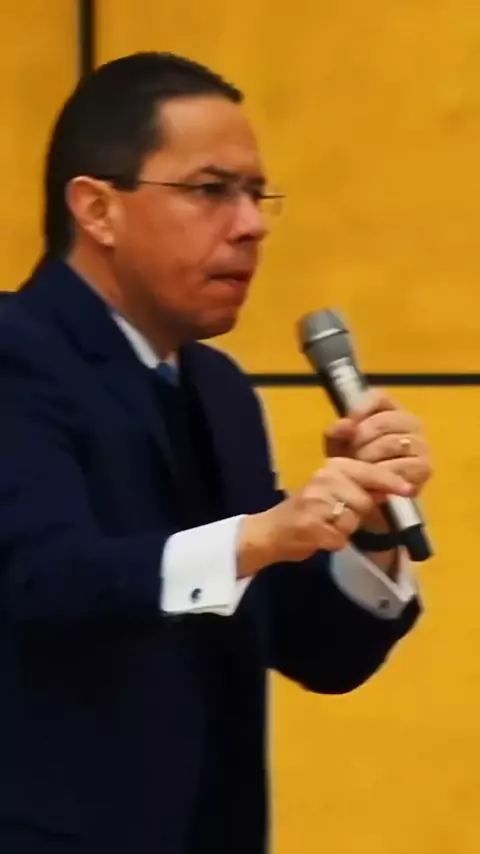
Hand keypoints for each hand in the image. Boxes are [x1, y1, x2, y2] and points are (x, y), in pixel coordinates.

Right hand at [237, 458, 412, 572]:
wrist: (271, 531)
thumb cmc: (307, 510)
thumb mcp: (333, 490)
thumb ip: (361, 487)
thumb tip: (392, 488)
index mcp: (331, 467)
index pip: (369, 472)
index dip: (390, 481)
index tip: (408, 489)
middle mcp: (323, 480)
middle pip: (364, 501)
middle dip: (356, 514)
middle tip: (335, 516)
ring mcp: (316, 502)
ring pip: (353, 521)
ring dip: (344, 530)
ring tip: (326, 525)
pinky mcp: (311, 526)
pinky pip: (340, 539)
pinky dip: (333, 543)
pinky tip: (319, 536)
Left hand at [324, 390, 432, 529]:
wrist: (367, 497)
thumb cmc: (356, 465)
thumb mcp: (338, 447)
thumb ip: (336, 433)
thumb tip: (346, 424)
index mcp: (389, 410)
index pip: (378, 397)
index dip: (360, 409)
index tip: (348, 427)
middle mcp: (410, 422)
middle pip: (384, 421)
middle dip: (362, 441)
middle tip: (352, 457)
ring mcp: (420, 444)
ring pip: (392, 443)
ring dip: (371, 458)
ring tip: (361, 469)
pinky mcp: (425, 467)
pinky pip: (403, 466)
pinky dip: (385, 474)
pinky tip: (376, 481)